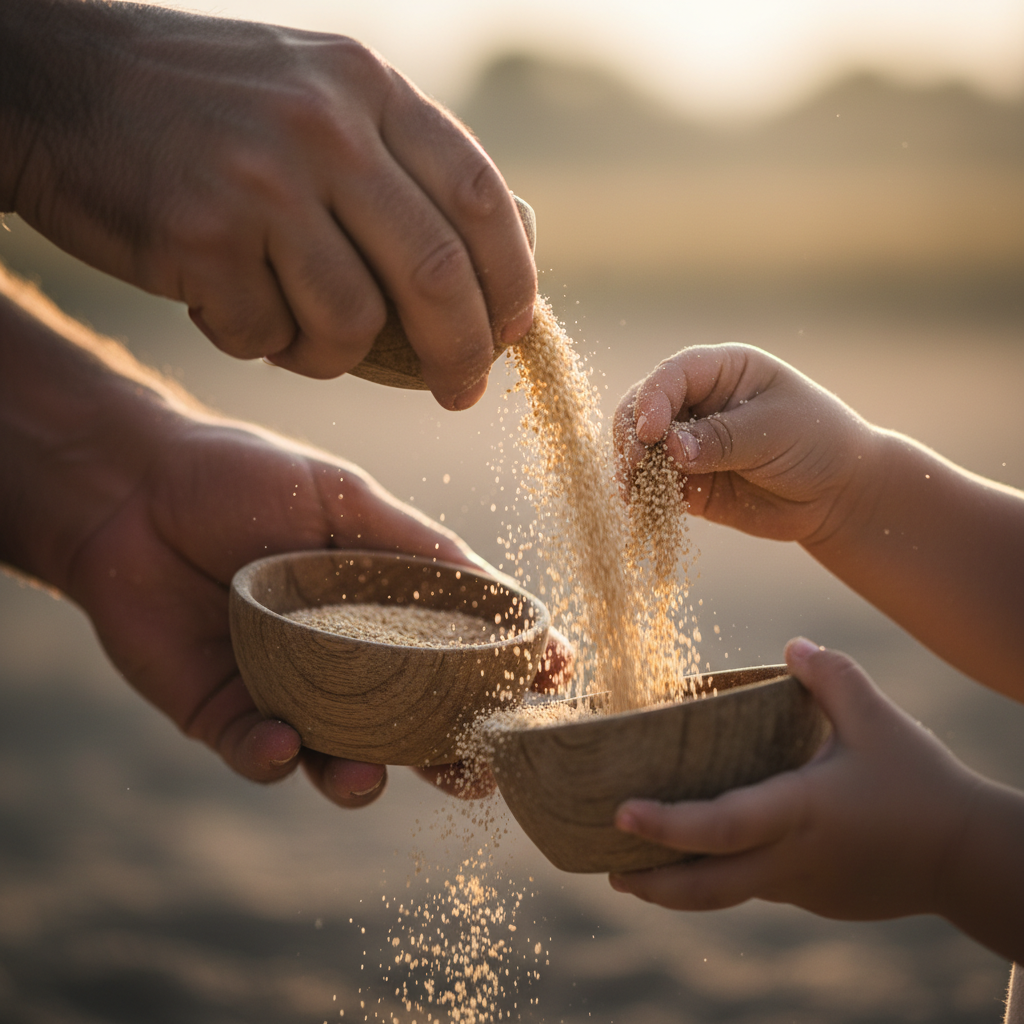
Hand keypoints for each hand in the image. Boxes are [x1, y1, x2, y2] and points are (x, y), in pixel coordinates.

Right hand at [1, 0, 535, 407]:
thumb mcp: (317, 96)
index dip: (512, 281)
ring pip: (353, 323)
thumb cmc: (208, 112)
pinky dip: (262, 345)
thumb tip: (479, 273)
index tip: (512, 334)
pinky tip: (232, 308)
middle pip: (439, 273)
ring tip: (301, 335)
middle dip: (463, 352)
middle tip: (461, 390)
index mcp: (368, 89)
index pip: (481, 199)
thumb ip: (394, 165)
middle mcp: (325, 127)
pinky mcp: (203, 235)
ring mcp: (263, 180)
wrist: (63, 85)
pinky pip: (268, 337)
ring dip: (336, 355)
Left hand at [65, 413, 570, 806]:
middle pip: (414, 725)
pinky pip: (259, 753)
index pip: (460, 651)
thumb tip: (503, 592)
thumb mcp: (346, 500)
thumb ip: (419, 548)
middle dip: (450, 756)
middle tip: (476, 772)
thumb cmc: (246, 477)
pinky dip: (275, 757)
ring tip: (370, 775)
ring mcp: (289, 692)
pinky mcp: (225, 713)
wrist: (131, 487)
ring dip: (362, 778)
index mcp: (385, 608)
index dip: (507, 671)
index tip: (552, 680)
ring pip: (340, 757)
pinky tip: (283, 741)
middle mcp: (347, 659)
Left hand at [609, 640, 1023, 961]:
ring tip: (640, 873)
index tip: (620, 813)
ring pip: (726, 893)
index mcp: (799, 811)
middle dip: (651, 883)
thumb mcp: (878, 720)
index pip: (720, 826)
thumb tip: (793, 645)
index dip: (667, 825)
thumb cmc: (922, 786)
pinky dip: (724, 876)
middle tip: (608, 869)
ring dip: (679, 887)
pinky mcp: (814, 897)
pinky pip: (757, 887)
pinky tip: (714, 857)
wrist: (969, 858)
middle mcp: (790, 858)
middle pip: (705, 887)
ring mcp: (800, 885)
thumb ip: (832, 676)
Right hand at [612, 345, 876, 543]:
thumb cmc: (817, 441)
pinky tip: (642, 511)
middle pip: (642, 408)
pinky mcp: (687, 481)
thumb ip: (721, 439)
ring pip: (641, 449)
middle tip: (634, 465)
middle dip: (632, 435)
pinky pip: (655, 487)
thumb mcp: (773, 431)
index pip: (672, 375)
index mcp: (721, 370)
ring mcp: (688, 442)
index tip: (650, 432)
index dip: (653, 400)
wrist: (838, 492)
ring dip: (631, 470)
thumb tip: (672, 450)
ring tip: (632, 494)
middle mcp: (697, 401)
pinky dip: (645, 497)